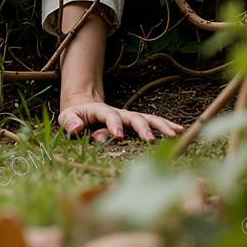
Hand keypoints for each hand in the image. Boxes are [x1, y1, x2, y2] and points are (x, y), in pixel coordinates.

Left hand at [59, 97, 183, 142]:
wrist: (84, 107)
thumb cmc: (75, 116)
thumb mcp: (67, 117)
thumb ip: (70, 123)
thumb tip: (77, 129)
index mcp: (100, 110)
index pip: (109, 115)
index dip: (113, 124)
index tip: (118, 136)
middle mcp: (118, 112)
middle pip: (133, 117)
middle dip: (142, 127)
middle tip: (150, 139)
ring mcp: (128, 117)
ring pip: (147, 118)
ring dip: (161, 125)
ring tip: (175, 133)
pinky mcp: (134, 122)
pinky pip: (151, 122)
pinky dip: (165, 125)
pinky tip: (179, 131)